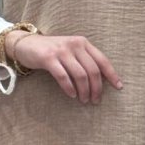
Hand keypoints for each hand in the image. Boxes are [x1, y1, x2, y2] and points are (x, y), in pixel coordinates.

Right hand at [6, 31, 121, 104]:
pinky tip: (72, 95)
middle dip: (96, 88)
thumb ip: (84, 60)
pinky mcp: (48, 58)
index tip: (118, 87)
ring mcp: (61, 50)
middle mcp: (74, 44)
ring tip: (84, 100)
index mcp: (83, 43)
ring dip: (84, 91)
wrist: (26, 44)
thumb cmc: (52, 51)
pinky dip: (69, 88)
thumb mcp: (71, 51)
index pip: (102, 60)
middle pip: (92, 70)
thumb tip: (100, 81)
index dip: (112, 75)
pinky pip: (63, 76)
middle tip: (95, 101)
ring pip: (80, 75)